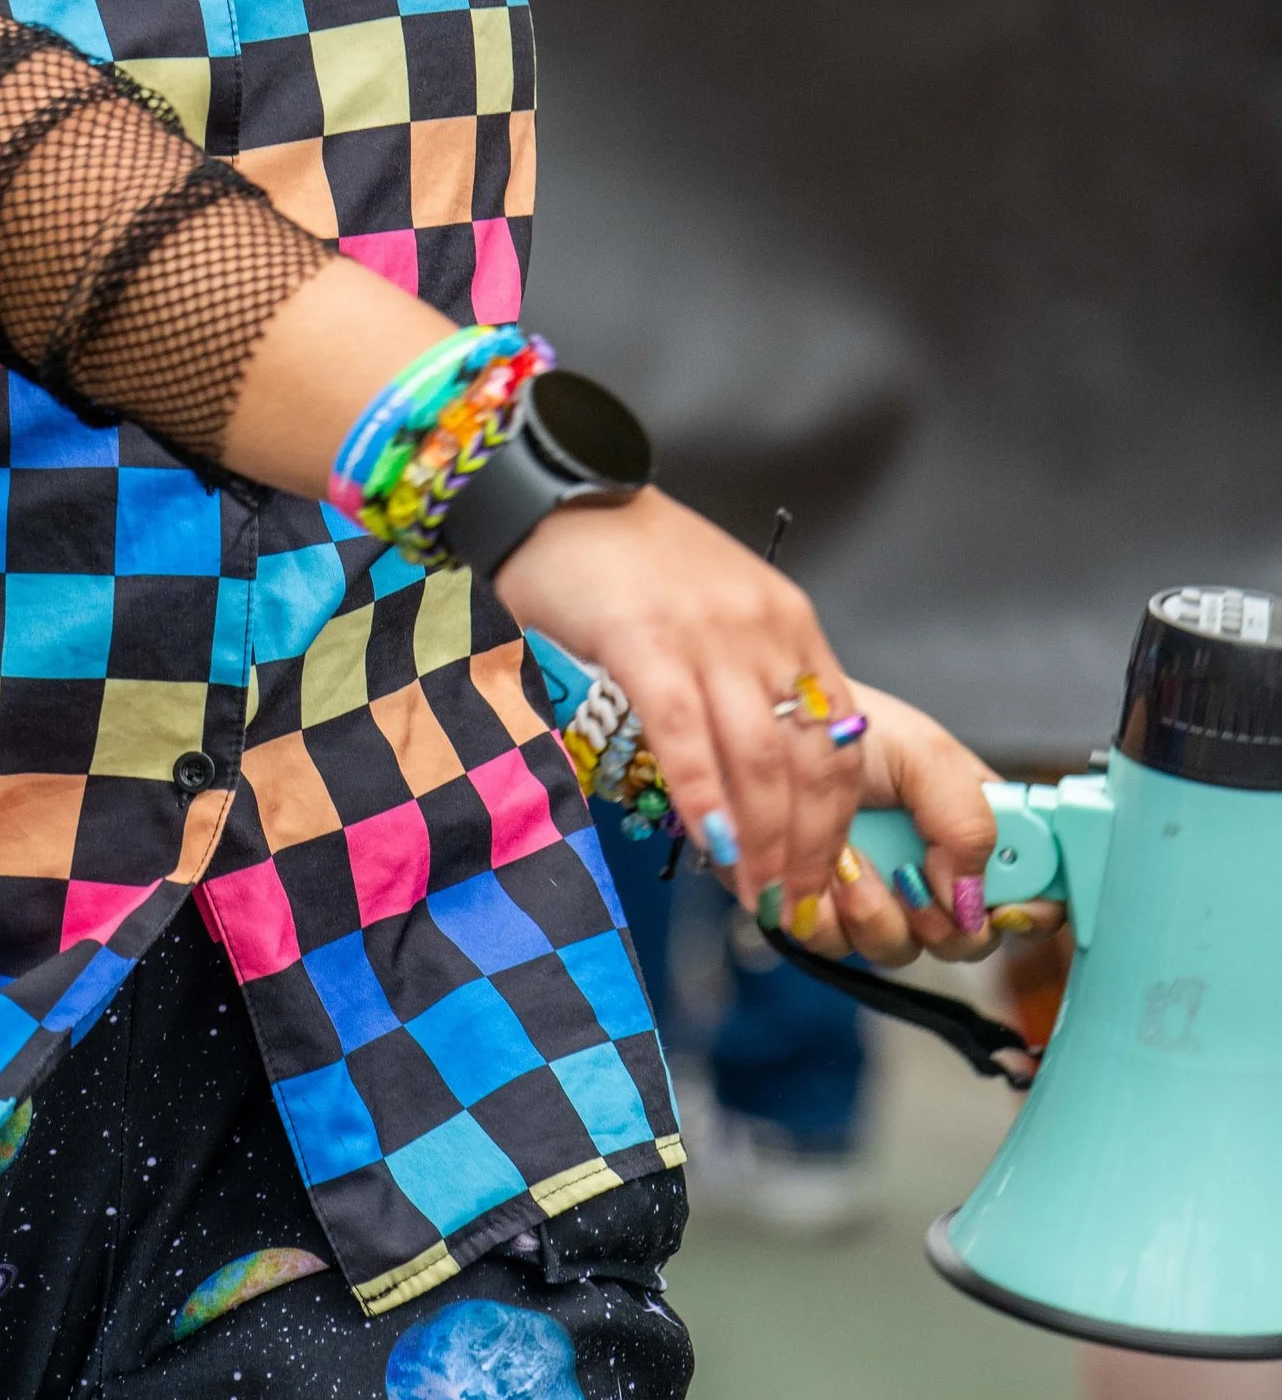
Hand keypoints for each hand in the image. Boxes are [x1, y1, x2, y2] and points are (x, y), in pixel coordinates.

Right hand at [493, 486, 861, 915]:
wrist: (561, 494)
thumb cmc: (630, 564)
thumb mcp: (717, 614)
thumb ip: (743, 684)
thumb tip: (754, 787)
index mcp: (789, 627)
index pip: (839, 742)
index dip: (834, 822)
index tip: (817, 879)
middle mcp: (764, 631)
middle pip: (809, 761)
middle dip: (804, 848)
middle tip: (787, 906)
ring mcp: (708, 634)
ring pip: (758, 759)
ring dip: (761, 840)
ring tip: (751, 895)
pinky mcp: (646, 639)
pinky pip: (685, 734)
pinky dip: (702, 796)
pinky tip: (707, 844)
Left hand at [815, 682, 1063, 966]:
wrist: (770, 729)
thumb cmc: (850, 730)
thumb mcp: (924, 753)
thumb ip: (967, 820)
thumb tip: (972, 899)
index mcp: (974, 832)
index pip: (1033, 892)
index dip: (1033, 911)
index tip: (1009, 909)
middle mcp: (934, 876)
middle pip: (970, 942)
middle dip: (945, 920)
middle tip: (914, 876)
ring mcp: (880, 901)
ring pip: (901, 951)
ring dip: (876, 909)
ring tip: (851, 855)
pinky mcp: (825, 915)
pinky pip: (837, 946)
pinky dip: (826, 910)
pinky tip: (819, 866)